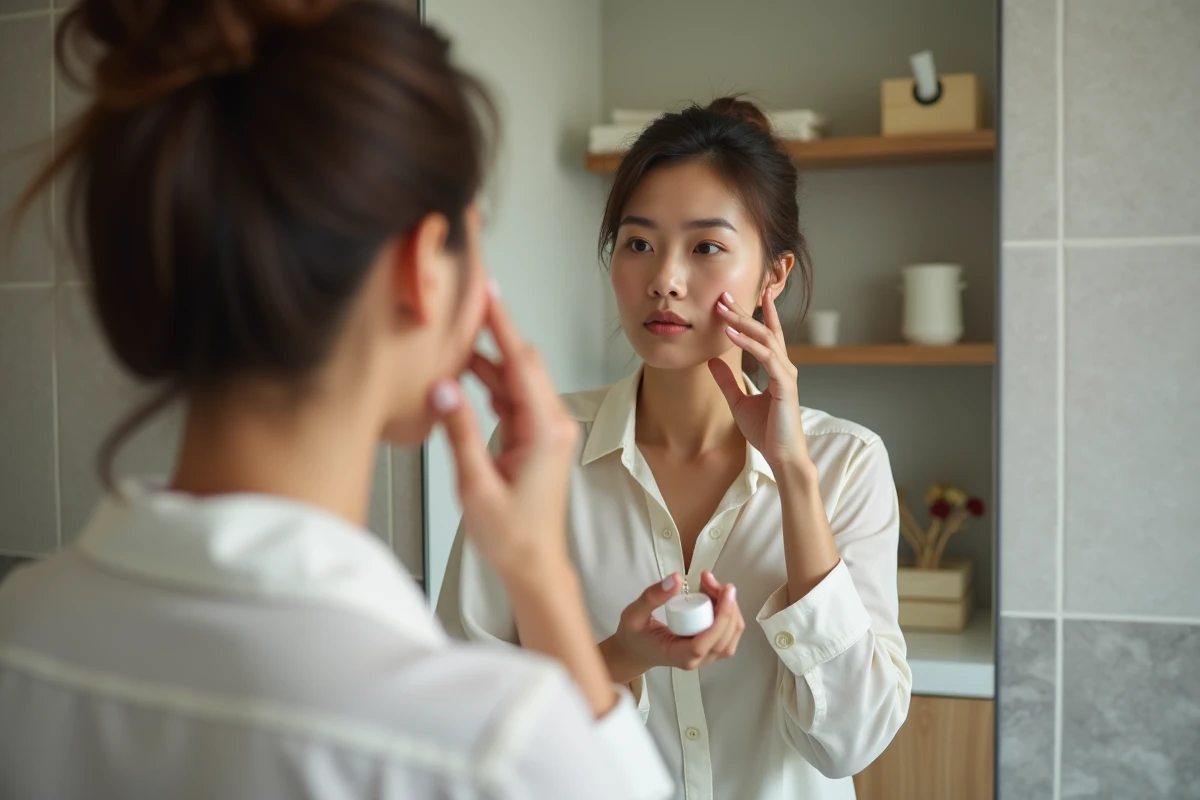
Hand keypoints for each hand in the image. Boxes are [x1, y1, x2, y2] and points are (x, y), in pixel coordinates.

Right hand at [435, 289, 577, 579]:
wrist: (535, 565)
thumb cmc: (512, 536)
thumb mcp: (476, 485)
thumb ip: (460, 432)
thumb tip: (443, 387)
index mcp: (544, 430)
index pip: (521, 363)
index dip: (502, 324)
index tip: (487, 292)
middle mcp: (552, 423)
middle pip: (523, 362)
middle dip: (496, 329)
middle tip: (468, 301)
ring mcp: (546, 429)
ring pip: (516, 377)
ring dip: (489, 356)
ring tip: (457, 333)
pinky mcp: (535, 437)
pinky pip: (513, 396)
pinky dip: (491, 380)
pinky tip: (467, 370)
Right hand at [602, 572, 743, 682]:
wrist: (636, 650)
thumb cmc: (634, 635)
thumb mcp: (633, 614)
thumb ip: (652, 597)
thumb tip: (676, 579)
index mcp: (678, 656)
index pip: (707, 642)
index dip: (722, 618)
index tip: (725, 592)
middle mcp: (697, 660)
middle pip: (725, 636)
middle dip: (726, 604)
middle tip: (708, 579)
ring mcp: (706, 656)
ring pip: (732, 634)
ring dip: (729, 606)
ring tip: (711, 584)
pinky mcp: (710, 648)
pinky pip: (729, 632)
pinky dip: (728, 611)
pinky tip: (715, 594)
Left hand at [710, 287, 811, 471]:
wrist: (782, 456)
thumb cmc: (766, 431)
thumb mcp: (738, 401)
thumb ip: (727, 380)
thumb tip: (712, 360)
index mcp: (776, 368)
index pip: (768, 334)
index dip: (760, 312)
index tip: (747, 294)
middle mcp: (784, 366)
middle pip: (764, 330)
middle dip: (744, 311)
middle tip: (724, 295)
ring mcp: (786, 373)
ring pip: (764, 338)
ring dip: (742, 322)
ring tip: (723, 309)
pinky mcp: (784, 384)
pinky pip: (765, 356)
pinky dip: (747, 343)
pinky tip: (730, 334)